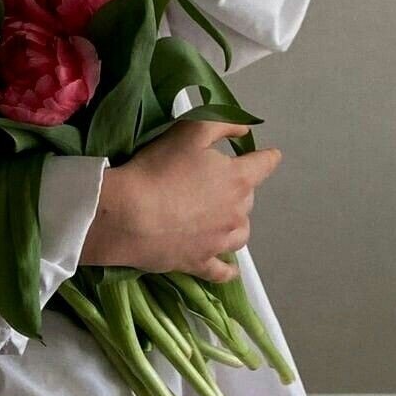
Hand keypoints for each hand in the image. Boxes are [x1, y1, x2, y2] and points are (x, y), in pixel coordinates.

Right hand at [80, 121, 282, 281]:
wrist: (128, 216)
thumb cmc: (158, 170)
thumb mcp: (190, 131)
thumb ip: (222, 124)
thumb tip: (244, 130)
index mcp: (238, 179)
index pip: (265, 164)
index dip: (266, 157)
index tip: (267, 156)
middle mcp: (236, 213)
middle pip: (248, 200)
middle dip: (237, 190)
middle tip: (210, 184)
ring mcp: (219, 242)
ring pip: (240, 234)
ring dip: (234, 225)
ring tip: (219, 221)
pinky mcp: (200, 263)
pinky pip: (222, 271)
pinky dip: (227, 269)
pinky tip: (228, 268)